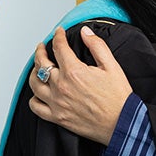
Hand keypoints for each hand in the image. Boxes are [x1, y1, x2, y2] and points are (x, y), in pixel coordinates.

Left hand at [28, 25, 132, 145]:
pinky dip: (34, 98)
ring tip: (37, 68)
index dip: (58, 36)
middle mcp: (61, 86)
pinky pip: (35, 106)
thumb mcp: (112, 66)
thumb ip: (97, 45)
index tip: (59, 33)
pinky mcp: (57, 117)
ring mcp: (57, 103)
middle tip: (42, 47)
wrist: (121, 123)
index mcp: (74, 71)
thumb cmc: (118, 98)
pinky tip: (39, 93)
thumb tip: (85, 32)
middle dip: (40, 51)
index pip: (58, 47)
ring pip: (34, 83)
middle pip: (41, 63)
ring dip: (34, 72)